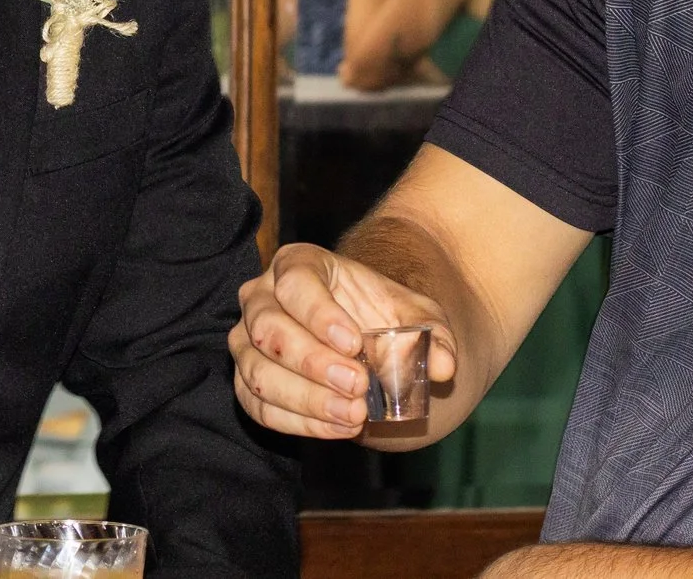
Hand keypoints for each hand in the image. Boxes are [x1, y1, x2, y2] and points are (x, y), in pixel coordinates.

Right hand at [229, 243, 456, 438]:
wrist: (368, 339)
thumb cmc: (384, 317)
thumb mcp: (417, 317)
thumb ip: (435, 336)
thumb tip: (446, 366)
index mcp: (298, 264)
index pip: (295, 283)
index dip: (319, 314)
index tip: (354, 344)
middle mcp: (261, 296)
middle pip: (269, 328)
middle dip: (313, 363)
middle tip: (359, 386)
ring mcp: (247, 339)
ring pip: (257, 370)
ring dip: (305, 399)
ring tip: (354, 415)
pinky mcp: (246, 379)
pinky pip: (257, 405)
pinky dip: (296, 422)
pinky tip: (338, 428)